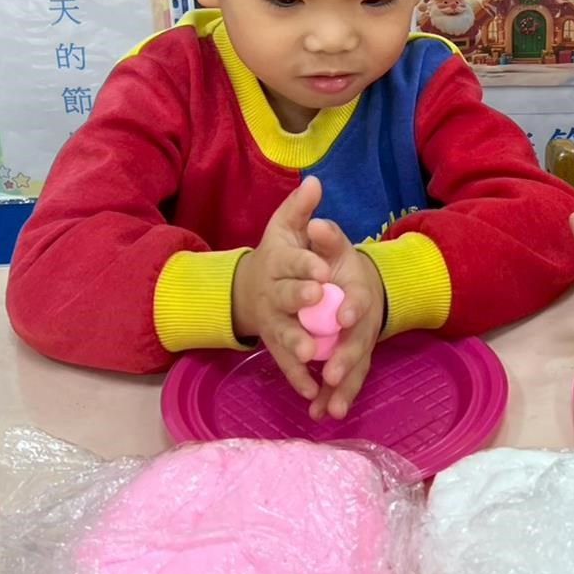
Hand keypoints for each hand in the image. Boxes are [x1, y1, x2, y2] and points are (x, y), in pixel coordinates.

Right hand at [231, 177, 329, 401]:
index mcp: (278, 262)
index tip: (323, 270)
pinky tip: (311, 392)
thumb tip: (315, 182)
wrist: (250, 286)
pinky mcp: (275, 345)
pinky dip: (297, 378)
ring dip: (296, 343)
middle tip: (318, 300)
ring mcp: (272, 321)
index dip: (306, 265)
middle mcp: (272, 292)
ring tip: (311, 353)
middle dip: (301, 299)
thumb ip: (300, 209)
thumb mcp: (286, 227)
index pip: (292, 261)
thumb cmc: (278, 253)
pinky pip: (286, 363)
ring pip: (283, 333)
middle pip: (285, 297)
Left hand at [303, 218, 385, 420]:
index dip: (352, 308)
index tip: (342, 317)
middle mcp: (363, 320)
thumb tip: (315, 223)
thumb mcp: (331, 244)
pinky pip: (346, 381)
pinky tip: (324, 414)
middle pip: (358, 341)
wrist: (355, 280)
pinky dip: (336, 397)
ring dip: (344, 388)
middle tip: (331, 374)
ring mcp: (359, 342)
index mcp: (359, 289)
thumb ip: (326, 236)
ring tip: (332, 409)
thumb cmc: (337, 261)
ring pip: (355, 368)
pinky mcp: (351, 360)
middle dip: (346, 359)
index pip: (359, 299)